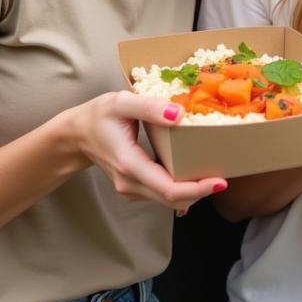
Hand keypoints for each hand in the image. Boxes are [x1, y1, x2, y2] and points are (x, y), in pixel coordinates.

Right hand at [65, 91, 226, 210]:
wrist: (76, 134)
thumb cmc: (99, 115)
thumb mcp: (121, 102)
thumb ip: (149, 106)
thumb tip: (179, 114)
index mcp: (128, 164)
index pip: (167, 188)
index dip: (196, 189)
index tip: (220, 182)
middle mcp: (129, 183)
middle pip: (171, 198)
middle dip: (200, 192)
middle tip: (225, 178)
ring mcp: (131, 188)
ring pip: (167, 200)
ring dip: (192, 192)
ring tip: (215, 175)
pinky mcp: (134, 187)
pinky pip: (161, 194)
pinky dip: (181, 189)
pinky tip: (196, 178)